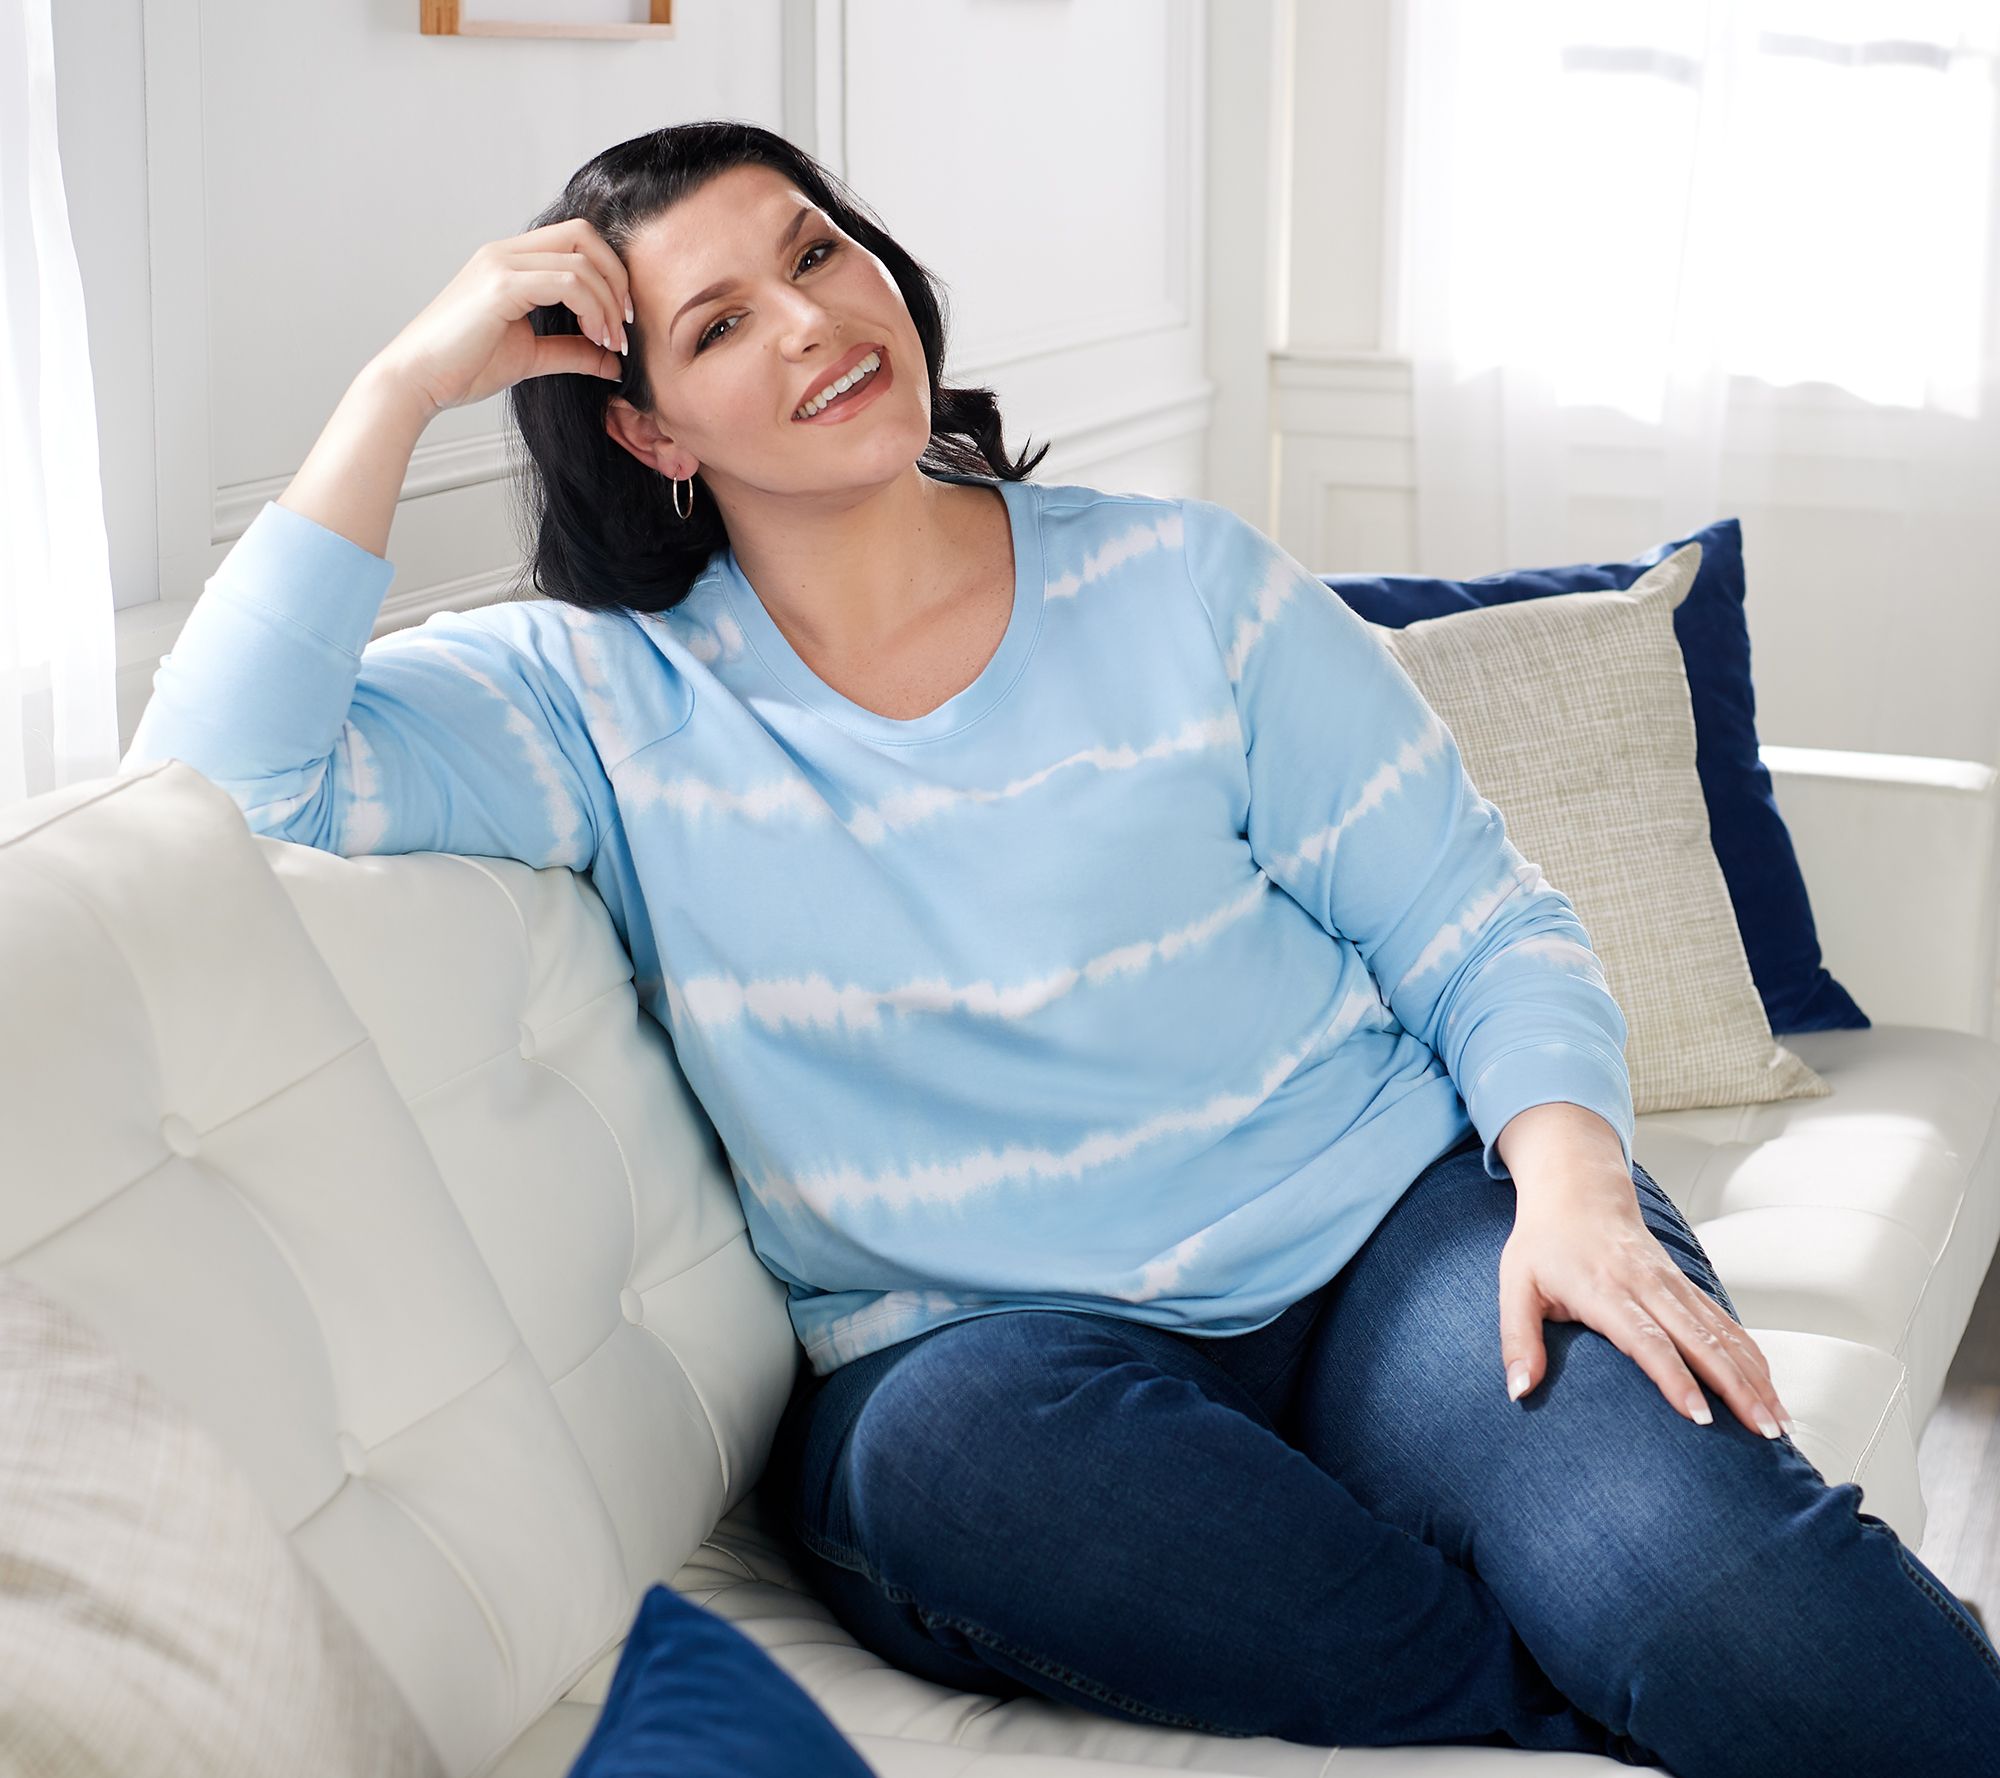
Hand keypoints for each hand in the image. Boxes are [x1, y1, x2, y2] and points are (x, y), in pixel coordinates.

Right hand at [372, 217, 634, 419]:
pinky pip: (568, 282)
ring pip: (582, 260)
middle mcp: (505, 252)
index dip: (610, 274)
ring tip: (611, 342)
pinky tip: (596, 339)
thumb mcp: (532, 356)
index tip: (621, 322)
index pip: (576, 239)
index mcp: (510, 261)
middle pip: (585, 234)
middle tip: (625, 326)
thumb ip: (573, 351)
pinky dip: (594, 309)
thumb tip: (614, 361)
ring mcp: (501, 264)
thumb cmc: (463, 367)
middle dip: (618, 278)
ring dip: (609, 303)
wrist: (417, 380)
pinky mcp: (501, 285)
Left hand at [1497, 1166, 1795, 1438]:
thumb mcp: (1515, 1287)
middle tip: (1764, 1432)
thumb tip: (1518, 1391)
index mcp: (1605, 1289)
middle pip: (1700, 1340)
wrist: (1577, 1190)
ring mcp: (1672, 1284)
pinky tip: (1770, 1386)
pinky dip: (1750, 1355)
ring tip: (1778, 1422)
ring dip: (1753, 1377)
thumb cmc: (1542, 1242)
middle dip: (1735, 1388)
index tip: (1701, 1418)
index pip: (1647, 1340)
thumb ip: (1517, 1340)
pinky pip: (1725, 1321)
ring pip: (1722, 1332)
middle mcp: (1647, 1286)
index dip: (1675, 1379)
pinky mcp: (1684, 1285)